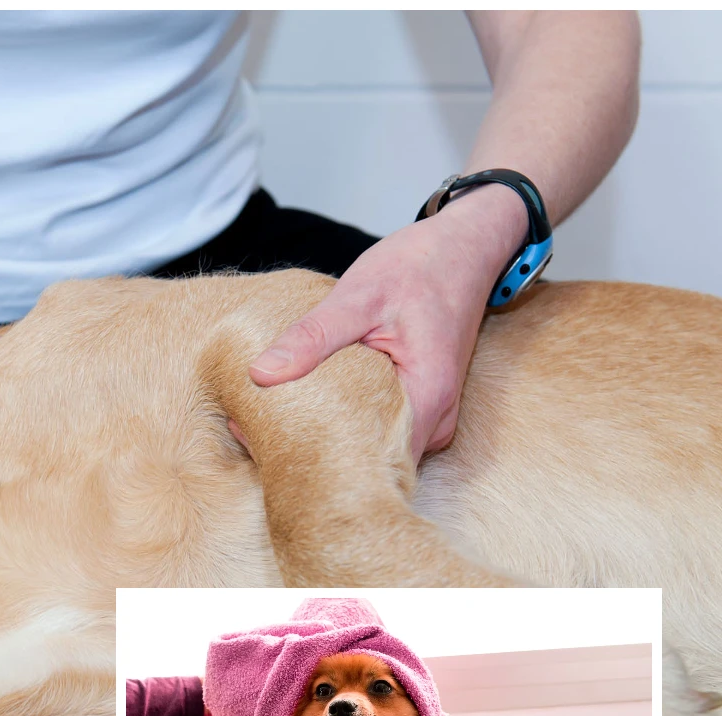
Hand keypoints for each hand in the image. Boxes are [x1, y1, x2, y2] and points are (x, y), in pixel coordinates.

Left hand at [248, 185, 525, 461]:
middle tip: (257, 436)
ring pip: (372, 446)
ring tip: (275, 424)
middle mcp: (435, 419)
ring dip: (329, 437)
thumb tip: (261, 374)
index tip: (269, 448)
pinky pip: (377, 427)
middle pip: (369, 461)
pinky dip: (344, 420)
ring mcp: (429, 416)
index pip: (370, 461)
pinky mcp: (419, 406)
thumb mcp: (358, 296)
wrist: (464, 248)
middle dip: (316, 453)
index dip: (319, 460)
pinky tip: (308, 408)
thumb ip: (312, 337)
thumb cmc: (420, 267)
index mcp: (427, 398)